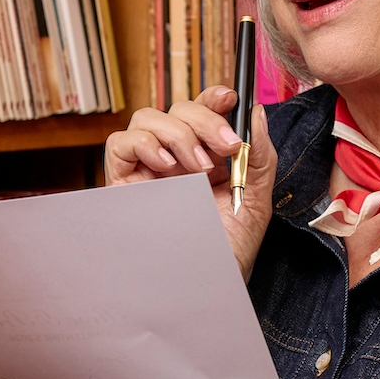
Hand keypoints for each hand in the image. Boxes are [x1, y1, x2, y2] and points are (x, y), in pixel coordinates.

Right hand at [105, 87, 276, 280]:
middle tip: (225, 148)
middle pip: (177, 108)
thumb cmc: (230, 247)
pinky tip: (168, 167)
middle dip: (204, 120)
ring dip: (178, 134)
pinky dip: (144, 145)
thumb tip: (256, 112)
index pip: (201, 110)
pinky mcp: (123, 183)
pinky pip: (120, 143)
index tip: (229, 98)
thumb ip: (260, 154)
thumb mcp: (255, 197)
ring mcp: (148, 168)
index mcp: (206, 155)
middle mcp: (176, 156)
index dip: (211, 96)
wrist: (208, 282)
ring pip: (147, 118)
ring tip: (198, 168)